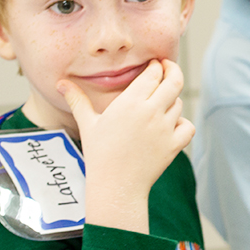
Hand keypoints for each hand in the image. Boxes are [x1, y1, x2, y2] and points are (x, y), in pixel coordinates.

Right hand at [58, 59, 193, 232]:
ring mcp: (165, 128)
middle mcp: (150, 112)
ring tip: (161, 103)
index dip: (157, 66)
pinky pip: (188, 126)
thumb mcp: (87, 123)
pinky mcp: (174, 144)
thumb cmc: (99, 153)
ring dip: (172, 101)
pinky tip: (171, 125)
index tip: (155, 64)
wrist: (115, 184)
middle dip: (174, 71)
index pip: (153, 73)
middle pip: (174, 82)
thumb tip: (61, 83)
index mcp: (130, 102)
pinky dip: (183, 124)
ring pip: (179, 104)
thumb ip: (77, 100)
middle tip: (169, 68)